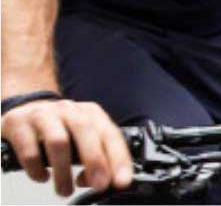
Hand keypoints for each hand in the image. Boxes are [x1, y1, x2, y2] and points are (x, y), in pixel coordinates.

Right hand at [1, 98, 131, 196]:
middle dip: (95, 161)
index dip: (119, 158)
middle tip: (98, 185)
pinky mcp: (19, 124)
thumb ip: (95, 156)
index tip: (121, 181)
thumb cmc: (60, 129)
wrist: (25, 112)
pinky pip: (29, 150)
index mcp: (90, 113)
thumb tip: (99, 181)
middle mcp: (69, 110)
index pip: (110, 134)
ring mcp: (43, 115)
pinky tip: (42, 177)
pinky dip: (37, 169)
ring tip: (65, 190)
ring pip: (58, 141)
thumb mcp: (81, 138)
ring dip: (64, 171)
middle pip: (86, 131)